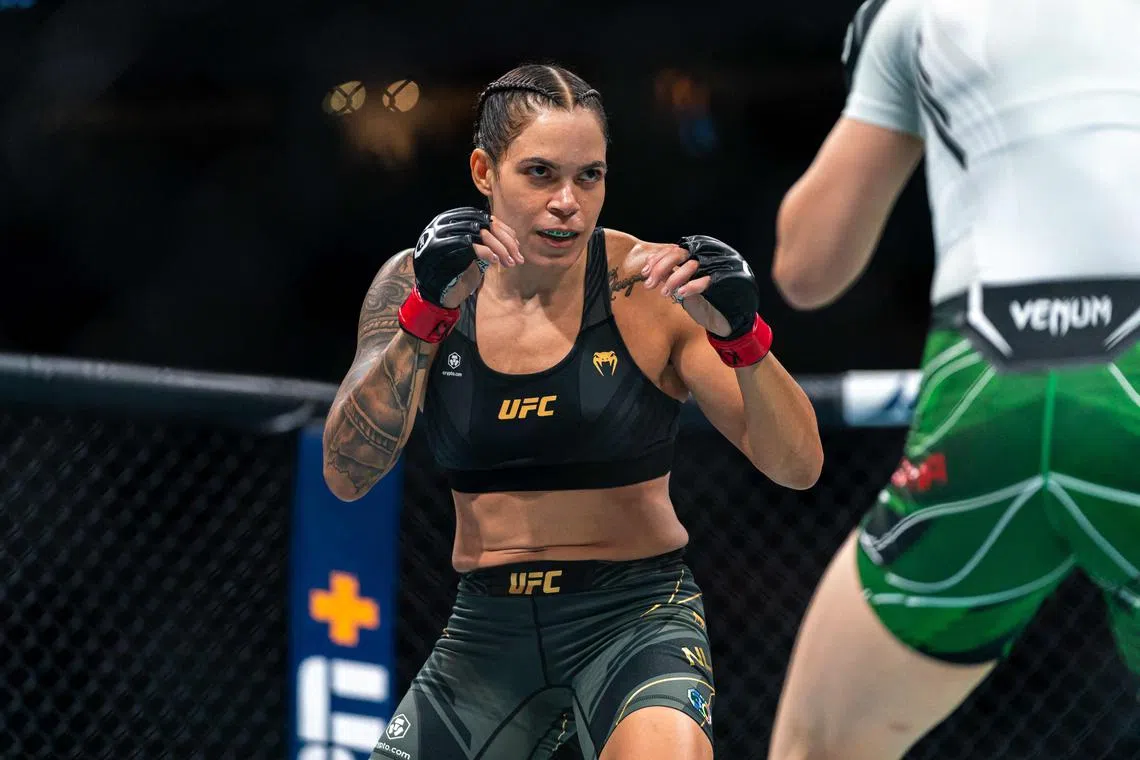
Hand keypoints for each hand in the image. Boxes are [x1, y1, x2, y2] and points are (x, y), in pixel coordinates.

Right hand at [412, 208, 522, 308]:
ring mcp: (444, 235)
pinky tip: (496, 262)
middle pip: (487, 224)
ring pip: (482, 233)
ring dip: (501, 249)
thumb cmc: (455, 272)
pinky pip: (472, 245)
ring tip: (510, 263)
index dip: (505, 231)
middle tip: (519, 258)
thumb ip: (484, 239)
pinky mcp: (444, 249)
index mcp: (454, 220)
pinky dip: (487, 252)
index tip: (516, 246)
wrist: (434, 291)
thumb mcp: (471, 251)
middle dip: (507, 241)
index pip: (486, 219)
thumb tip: (512, 237)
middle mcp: (447, 223)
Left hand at [642, 235, 758, 338]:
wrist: (730, 320)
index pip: (674, 249)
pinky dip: (691, 286)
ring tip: (664, 293)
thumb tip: (650, 269)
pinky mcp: (725, 281)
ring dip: (673, 279)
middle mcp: (709, 256)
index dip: (657, 259)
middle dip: (660, 268)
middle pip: (679, 253)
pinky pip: (705, 280)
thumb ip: (671, 274)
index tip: (645, 272)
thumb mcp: (685, 285)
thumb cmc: (705, 302)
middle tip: (649, 284)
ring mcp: (718, 267)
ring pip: (691, 265)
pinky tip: (680, 294)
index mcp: (699, 254)